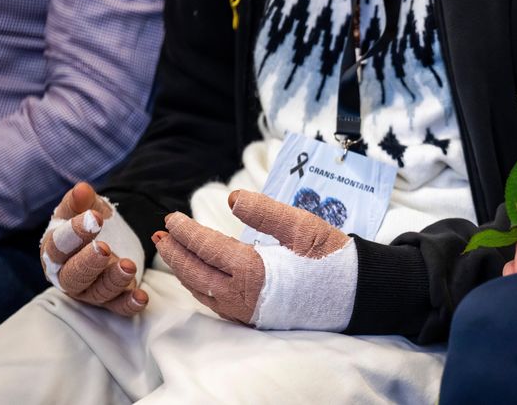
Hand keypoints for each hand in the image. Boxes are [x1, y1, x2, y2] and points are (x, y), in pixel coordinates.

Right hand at [40, 182, 147, 314]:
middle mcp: (69, 275)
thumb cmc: (88, 223)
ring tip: (128, 265)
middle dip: (88, 262)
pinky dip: (130, 304)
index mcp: (55, 251)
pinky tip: (142, 297)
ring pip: (98, 291)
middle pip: (73, 275)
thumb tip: (82, 189)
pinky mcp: (112, 299)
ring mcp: (91, 290)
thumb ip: (80, 201)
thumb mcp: (84, 208)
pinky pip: (119, 307)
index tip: (94, 218)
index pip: (59, 246)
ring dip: (113, 280)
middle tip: (102, 248)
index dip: (74, 233)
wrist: (108, 237)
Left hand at [153, 190, 351, 327]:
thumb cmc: (331, 258)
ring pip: (203, 292)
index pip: (206, 248)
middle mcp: (244, 296)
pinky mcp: (255, 318)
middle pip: (196, 273)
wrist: (355, 294)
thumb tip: (232, 197)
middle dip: (175, 253)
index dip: (185, 232)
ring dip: (184, 270)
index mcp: (253, 271)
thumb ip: (264, 212)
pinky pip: (216, 304)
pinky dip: (200, 287)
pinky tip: (199, 275)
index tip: (171, 218)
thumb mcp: (301, 226)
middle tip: (161, 233)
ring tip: (173, 251)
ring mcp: (248, 311)